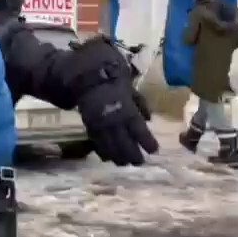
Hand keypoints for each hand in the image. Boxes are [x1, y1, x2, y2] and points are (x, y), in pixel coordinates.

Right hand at [65, 36, 158, 165]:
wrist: (84, 72)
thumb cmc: (110, 74)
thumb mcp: (128, 84)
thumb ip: (139, 102)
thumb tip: (148, 118)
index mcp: (125, 107)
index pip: (138, 128)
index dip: (146, 141)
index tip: (154, 150)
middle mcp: (112, 118)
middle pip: (123, 141)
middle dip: (131, 153)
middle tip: (139, 163)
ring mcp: (99, 122)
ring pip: (109, 144)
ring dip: (117, 155)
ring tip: (123, 163)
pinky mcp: (88, 123)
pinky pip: (96, 140)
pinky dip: (102, 149)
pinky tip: (106, 157)